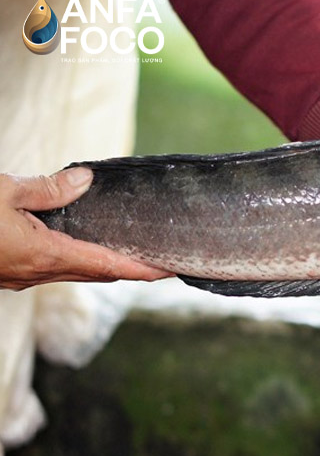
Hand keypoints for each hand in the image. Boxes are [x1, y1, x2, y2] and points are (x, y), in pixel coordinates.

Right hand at [0, 168, 171, 290]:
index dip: (140, 270)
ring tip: (133, 254)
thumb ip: (49, 188)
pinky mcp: (12, 272)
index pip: (106, 266)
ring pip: (75, 273)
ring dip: (106, 266)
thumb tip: (85, 180)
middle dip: (132, 270)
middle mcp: (38, 272)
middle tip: (162, 262)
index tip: (167, 270)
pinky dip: (80, 262)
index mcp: (44, 255)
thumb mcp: (5, 192)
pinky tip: (85, 248)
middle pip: (97, 274)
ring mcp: (24, 276)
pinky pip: (56, 269)